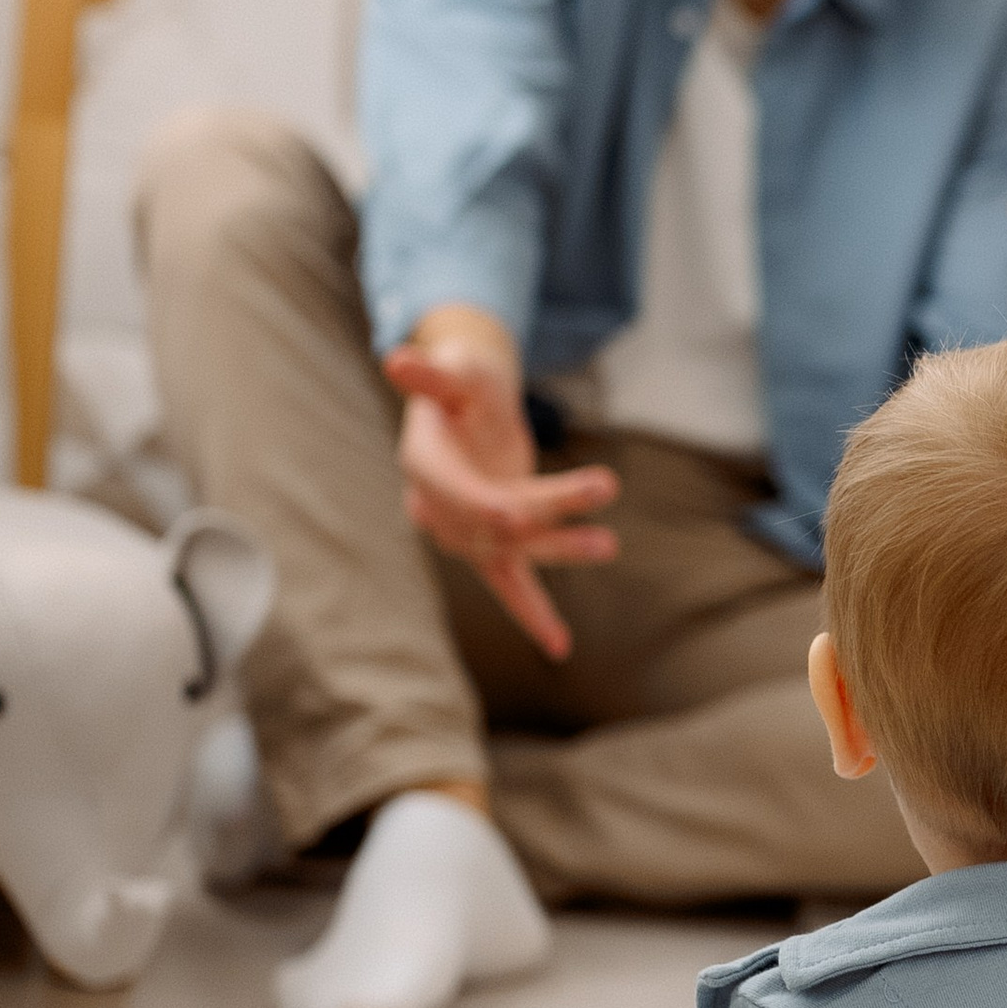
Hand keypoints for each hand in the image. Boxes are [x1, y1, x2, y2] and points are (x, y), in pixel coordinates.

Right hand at [384, 332, 618, 661]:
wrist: (465, 404)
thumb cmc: (462, 381)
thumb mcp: (454, 370)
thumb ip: (431, 374)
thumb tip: (397, 359)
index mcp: (424, 463)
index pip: (451, 489)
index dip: (481, 504)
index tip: (516, 512)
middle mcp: (437, 506)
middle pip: (495, 517)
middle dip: (549, 508)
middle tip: (604, 485)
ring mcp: (464, 532)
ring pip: (514, 548)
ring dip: (561, 550)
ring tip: (609, 543)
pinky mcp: (491, 544)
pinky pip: (510, 585)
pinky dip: (534, 615)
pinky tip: (560, 648)